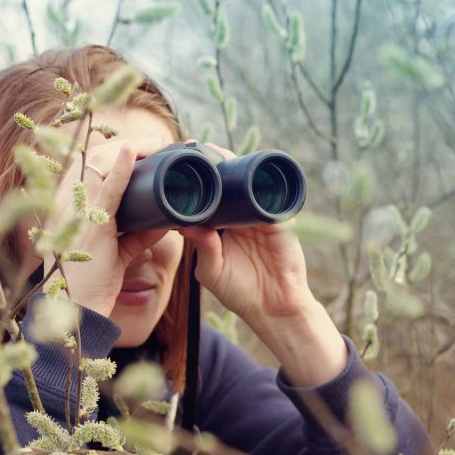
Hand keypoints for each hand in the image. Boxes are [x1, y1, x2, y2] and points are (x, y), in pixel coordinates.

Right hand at [41, 137, 167, 318]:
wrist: (80, 310)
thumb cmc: (93, 282)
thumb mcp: (118, 251)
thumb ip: (138, 234)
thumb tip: (165, 220)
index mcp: (68, 206)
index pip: (89, 165)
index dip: (114, 151)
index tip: (139, 145)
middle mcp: (67, 203)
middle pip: (94, 158)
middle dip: (126, 144)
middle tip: (155, 141)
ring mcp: (76, 212)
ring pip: (99, 165)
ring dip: (129, 149)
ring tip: (153, 141)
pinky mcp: (91, 226)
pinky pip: (106, 191)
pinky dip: (120, 169)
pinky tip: (131, 151)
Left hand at [177, 144, 347, 385]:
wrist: (275, 307)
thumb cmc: (241, 293)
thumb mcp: (213, 272)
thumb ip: (203, 249)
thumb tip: (185, 225)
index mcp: (218, 227)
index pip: (205, 198)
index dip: (192, 184)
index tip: (175, 167)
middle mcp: (237, 217)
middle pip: (225, 184)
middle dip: (212, 166)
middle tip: (193, 148)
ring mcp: (259, 215)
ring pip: (247, 183)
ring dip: (235, 167)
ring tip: (217, 154)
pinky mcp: (279, 218)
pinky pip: (271, 195)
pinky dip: (261, 183)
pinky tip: (248, 171)